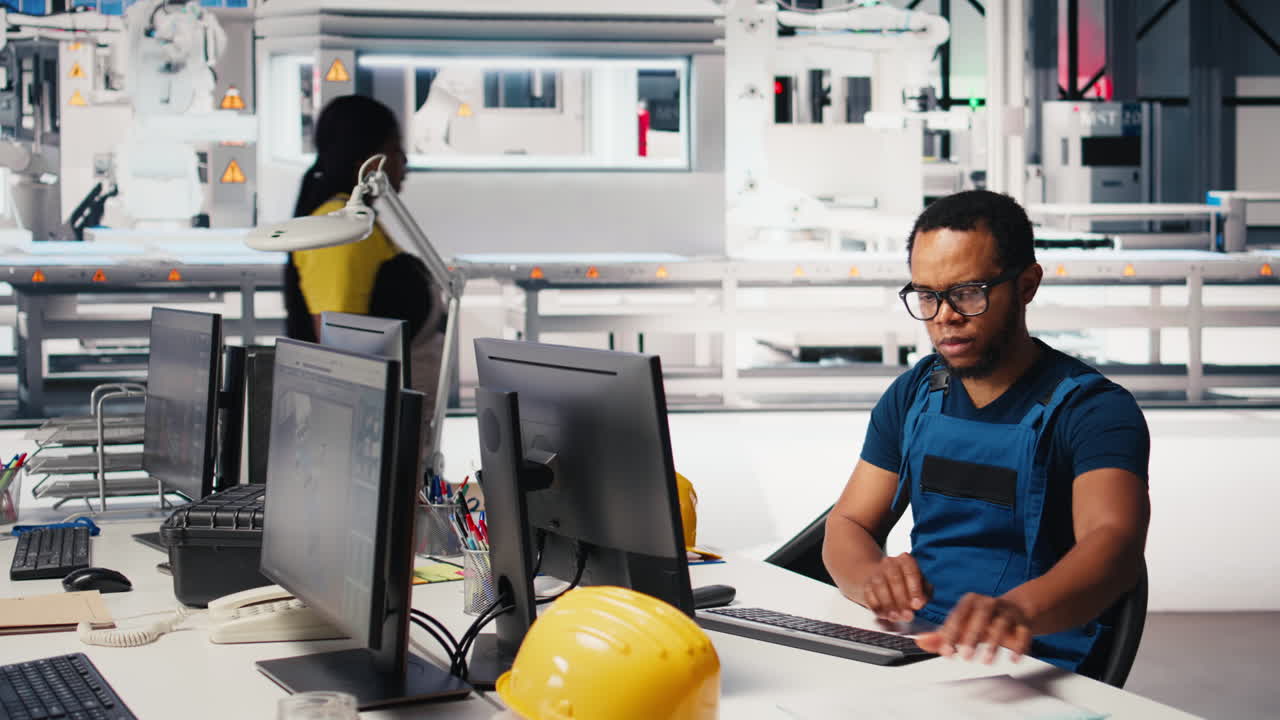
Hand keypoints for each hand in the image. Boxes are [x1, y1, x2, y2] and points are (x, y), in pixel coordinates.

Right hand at [860, 553, 930, 621]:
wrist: (878, 577)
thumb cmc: (904, 582)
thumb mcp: (919, 584)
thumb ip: (924, 593)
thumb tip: (921, 602)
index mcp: (906, 560)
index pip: (911, 571)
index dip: (915, 590)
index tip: (917, 605)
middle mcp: (890, 563)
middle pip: (895, 579)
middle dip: (902, 600)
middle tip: (908, 615)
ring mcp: (876, 573)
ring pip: (880, 586)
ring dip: (888, 604)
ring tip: (895, 616)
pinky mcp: (866, 585)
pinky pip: (869, 595)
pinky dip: (876, 606)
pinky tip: (884, 614)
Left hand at [916, 593, 1032, 662]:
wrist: (1014, 612)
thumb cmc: (982, 621)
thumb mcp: (962, 627)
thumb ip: (941, 636)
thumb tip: (919, 641)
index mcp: (970, 602)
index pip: (958, 615)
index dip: (951, 633)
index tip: (946, 652)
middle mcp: (989, 603)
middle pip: (980, 616)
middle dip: (972, 637)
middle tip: (965, 657)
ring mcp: (1007, 611)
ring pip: (1001, 624)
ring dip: (993, 643)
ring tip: (986, 661)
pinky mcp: (1023, 622)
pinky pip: (1023, 632)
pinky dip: (1019, 645)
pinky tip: (1013, 659)